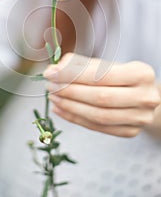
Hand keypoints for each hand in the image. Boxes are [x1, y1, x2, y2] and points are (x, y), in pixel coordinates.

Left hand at [44, 53, 160, 136]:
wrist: (140, 95)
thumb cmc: (119, 76)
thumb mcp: (103, 64)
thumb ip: (78, 65)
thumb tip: (53, 70)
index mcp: (141, 73)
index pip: (101, 75)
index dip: (73, 75)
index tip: (51, 73)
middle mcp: (145, 97)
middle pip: (100, 97)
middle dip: (70, 91)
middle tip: (50, 86)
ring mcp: (140, 118)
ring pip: (98, 116)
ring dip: (70, 106)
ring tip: (53, 97)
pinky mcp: (130, 132)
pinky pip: (97, 127)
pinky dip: (75, 118)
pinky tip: (61, 109)